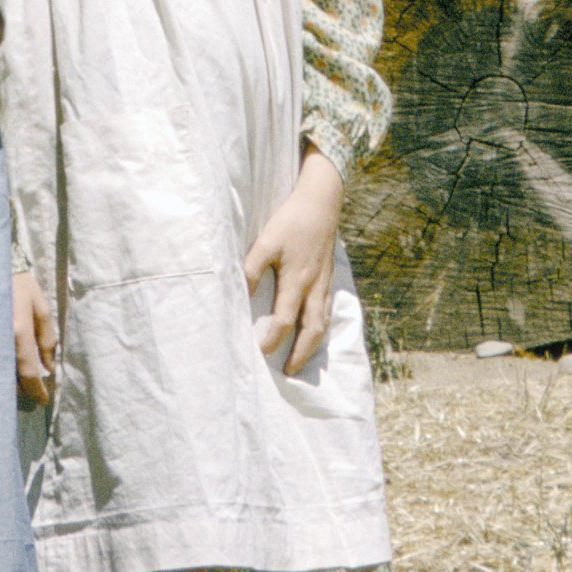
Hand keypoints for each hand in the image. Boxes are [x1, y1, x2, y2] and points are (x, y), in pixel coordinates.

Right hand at [13, 269, 58, 404]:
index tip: (43, 401)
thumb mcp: (41, 308)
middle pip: (10, 379)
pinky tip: (3, 374)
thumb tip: (49, 368)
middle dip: (22, 392)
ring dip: (9, 385)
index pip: (28, 371)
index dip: (36, 390)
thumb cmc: (20, 286)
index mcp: (18, 331)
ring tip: (20, 387)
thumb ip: (47, 339)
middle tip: (33, 397)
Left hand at [240, 145, 343, 375]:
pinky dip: (321, 327)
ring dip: (312, 344)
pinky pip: (327, 309)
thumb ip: (251, 268)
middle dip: (301, 354)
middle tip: (288, 371)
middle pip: (312, 331)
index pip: (285, 320)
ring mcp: (325, 283)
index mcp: (297, 280)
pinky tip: (314, 330)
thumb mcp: (266, 241)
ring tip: (301, 359)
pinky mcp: (329, 276)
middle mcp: (314, 287)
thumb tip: (242, 295)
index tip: (261, 352)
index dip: (273, 339)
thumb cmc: (291, 220)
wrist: (322, 199)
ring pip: (323, 322)